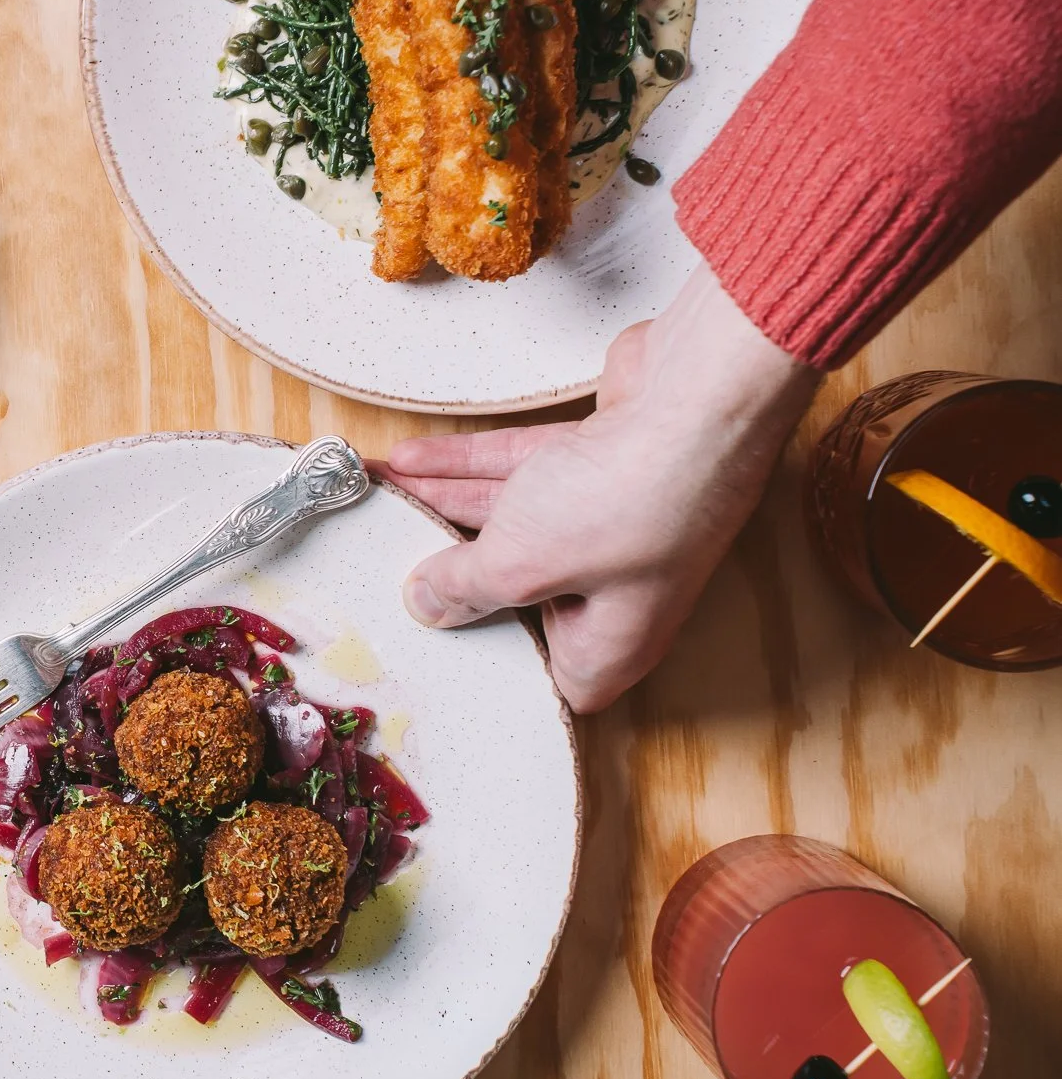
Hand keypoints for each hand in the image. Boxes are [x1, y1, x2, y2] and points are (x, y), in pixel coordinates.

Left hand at [380, 269, 820, 711]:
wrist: (695, 404)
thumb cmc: (632, 503)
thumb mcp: (520, 563)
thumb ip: (464, 586)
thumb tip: (427, 604)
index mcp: (609, 644)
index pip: (543, 673)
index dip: (489, 659)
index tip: (427, 639)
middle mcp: (614, 590)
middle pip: (514, 590)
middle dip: (449, 568)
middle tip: (385, 557)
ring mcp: (609, 523)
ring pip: (510, 521)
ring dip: (442, 502)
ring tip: (383, 495)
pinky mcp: (600, 463)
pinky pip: (520, 472)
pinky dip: (466, 463)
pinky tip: (412, 457)